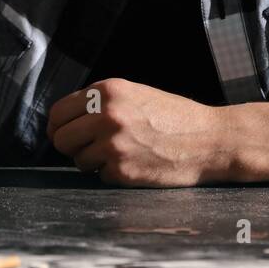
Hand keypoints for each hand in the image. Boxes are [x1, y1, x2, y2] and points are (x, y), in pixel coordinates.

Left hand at [45, 78, 227, 186]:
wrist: (209, 140)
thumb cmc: (174, 116)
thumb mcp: (135, 94)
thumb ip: (100, 103)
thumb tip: (64, 120)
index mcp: (108, 91)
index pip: (59, 112)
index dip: (58, 126)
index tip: (63, 133)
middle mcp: (106, 115)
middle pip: (61, 138)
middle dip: (71, 146)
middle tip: (88, 148)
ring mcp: (113, 144)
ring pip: (78, 160)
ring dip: (92, 162)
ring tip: (119, 153)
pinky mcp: (122, 171)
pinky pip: (99, 176)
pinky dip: (112, 174)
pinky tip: (133, 164)